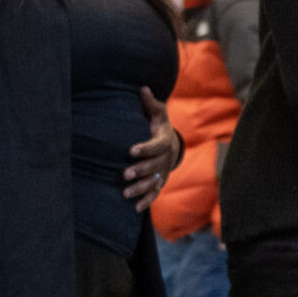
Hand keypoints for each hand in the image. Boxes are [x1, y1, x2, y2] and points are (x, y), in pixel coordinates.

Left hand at [124, 89, 181, 212]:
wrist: (173, 144)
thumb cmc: (160, 126)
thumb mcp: (158, 114)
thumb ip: (150, 104)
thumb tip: (142, 88)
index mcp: (165, 141)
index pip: (156, 146)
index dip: (145, 148)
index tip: (131, 150)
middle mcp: (166, 159)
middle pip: (154, 166)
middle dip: (140, 171)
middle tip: (125, 174)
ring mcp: (163, 172)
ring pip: (153, 182)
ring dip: (140, 188)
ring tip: (125, 193)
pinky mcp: (160, 182)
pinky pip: (155, 193)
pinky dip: (146, 201)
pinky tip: (135, 208)